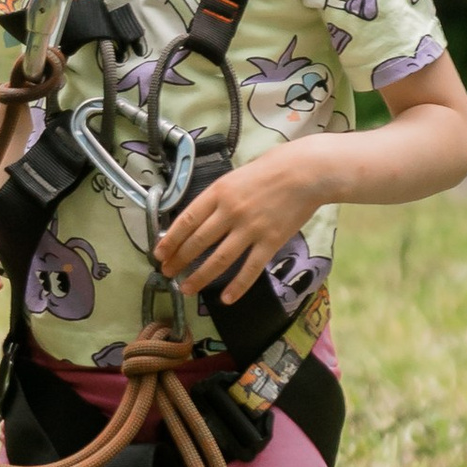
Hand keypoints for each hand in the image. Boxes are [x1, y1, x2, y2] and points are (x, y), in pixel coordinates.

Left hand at [155, 149, 319, 305]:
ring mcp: (250, 229)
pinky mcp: (270, 242)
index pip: (186, 220)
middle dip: (179, 260)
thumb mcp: (237, 174)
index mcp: (219, 192)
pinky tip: (226, 299)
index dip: (170, 240)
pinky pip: (250, 269)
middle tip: (167, 273)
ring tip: (186, 289)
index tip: (159, 253)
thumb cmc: (274, 167)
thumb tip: (202, 214)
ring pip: (219, 259)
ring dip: (199, 277)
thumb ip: (220, 195)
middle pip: (198, 242)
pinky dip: (237, 286)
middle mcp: (230, 212)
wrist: (307, 172)